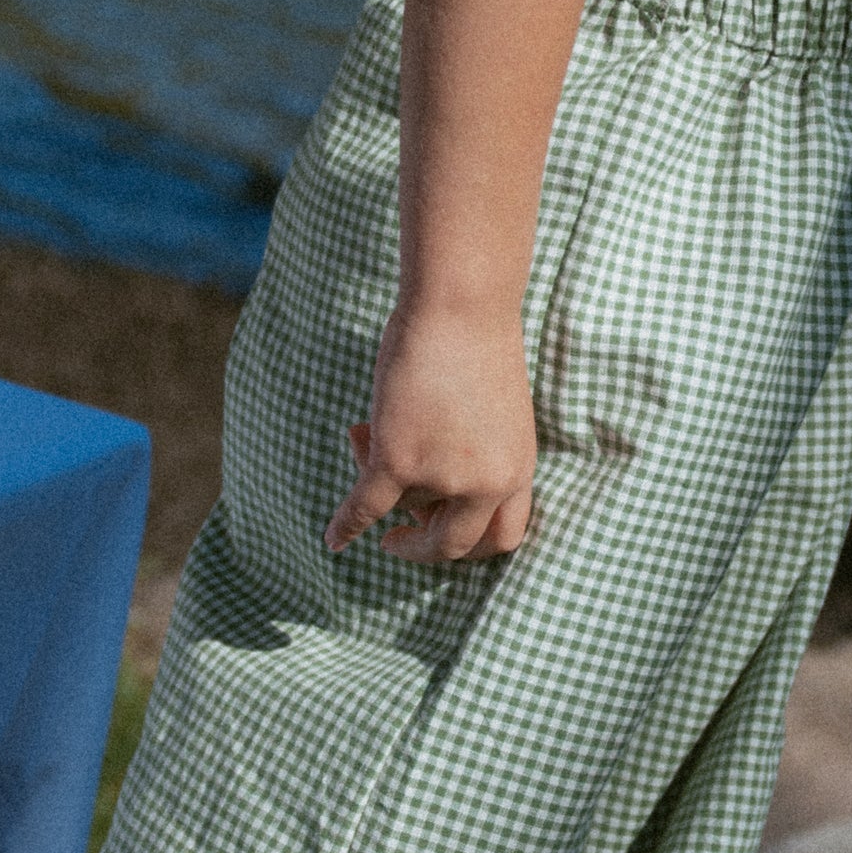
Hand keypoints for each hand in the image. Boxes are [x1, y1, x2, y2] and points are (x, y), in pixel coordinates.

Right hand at [324, 304, 538, 562]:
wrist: (463, 306)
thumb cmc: (478, 342)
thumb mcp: (496, 412)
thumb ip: (478, 452)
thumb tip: (424, 486)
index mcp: (519, 468)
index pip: (504, 538)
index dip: (471, 546)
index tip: (445, 536)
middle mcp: (488, 482)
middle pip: (455, 545)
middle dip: (423, 547)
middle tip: (398, 540)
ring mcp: (443, 475)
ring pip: (403, 505)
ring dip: (377, 475)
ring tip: (361, 434)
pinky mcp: (399, 459)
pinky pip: (366, 507)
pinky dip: (345, 526)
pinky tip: (332, 540)